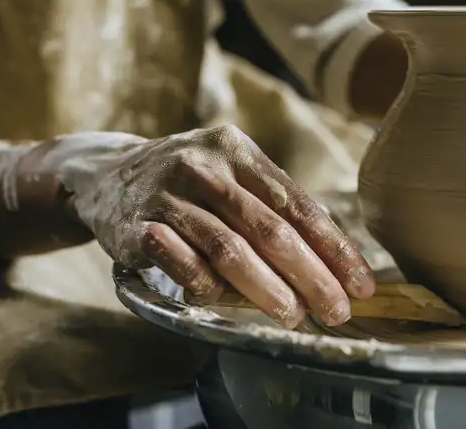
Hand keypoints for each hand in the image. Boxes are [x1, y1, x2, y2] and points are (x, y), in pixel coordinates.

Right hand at [46, 126, 375, 327]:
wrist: (104, 174)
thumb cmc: (188, 181)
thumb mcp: (229, 172)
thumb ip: (272, 205)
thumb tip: (331, 259)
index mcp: (236, 150)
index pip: (297, 203)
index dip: (334, 246)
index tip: (360, 282)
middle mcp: (203, 166)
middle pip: (270, 228)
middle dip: (312, 274)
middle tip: (338, 310)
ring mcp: (166, 195)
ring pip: (229, 248)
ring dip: (267, 287)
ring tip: (295, 315)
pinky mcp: (134, 227)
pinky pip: (180, 264)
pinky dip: (209, 287)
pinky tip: (228, 304)